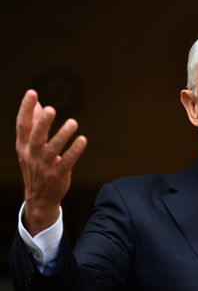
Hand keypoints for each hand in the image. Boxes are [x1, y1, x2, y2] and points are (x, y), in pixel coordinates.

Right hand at [16, 90, 86, 235]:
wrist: (39, 197)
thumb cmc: (36, 166)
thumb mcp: (30, 147)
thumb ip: (35, 125)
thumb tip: (37, 103)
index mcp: (24, 146)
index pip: (22, 125)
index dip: (26, 109)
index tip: (32, 93)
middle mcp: (32, 155)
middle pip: (36, 137)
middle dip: (43, 123)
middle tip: (51, 108)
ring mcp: (45, 166)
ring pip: (53, 149)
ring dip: (63, 135)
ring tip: (73, 122)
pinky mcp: (58, 174)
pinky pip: (67, 162)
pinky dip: (74, 151)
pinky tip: (82, 140)